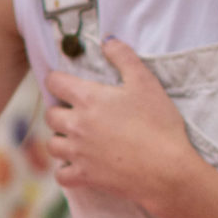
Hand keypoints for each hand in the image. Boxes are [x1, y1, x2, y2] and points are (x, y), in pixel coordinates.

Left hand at [43, 40, 198, 213]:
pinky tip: (77, 165)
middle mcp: (76, 125)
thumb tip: (107, 40)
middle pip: (50, 115)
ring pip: (52, 145)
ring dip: (61, 140)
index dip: (57, 80)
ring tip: (76, 139)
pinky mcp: (84, 176)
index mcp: (88, 99)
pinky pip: (60, 175)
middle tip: (75, 113)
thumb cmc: (159, 123)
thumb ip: (124, 58)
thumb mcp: (145, 82)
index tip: (64, 83)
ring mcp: (78, 152)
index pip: (54, 82)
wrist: (167, 169)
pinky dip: (66, 171)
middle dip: (60, 111)